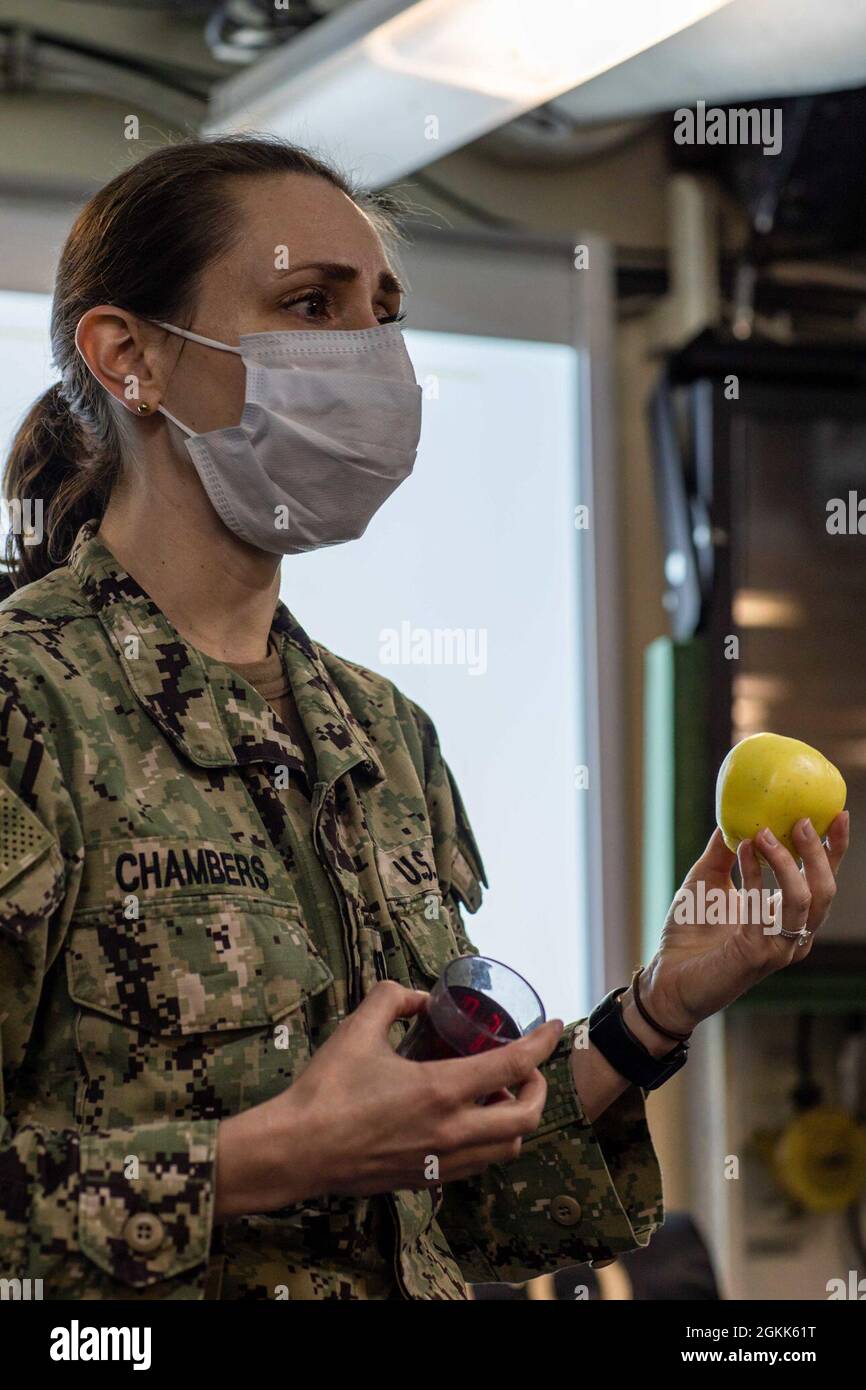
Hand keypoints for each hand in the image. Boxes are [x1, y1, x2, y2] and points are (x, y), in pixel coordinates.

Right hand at [215, 980, 562, 1216]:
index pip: (514, 1065)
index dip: (542, 1043)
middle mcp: (451, 1130)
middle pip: (526, 1118)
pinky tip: (466, 1122)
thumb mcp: (358, 1028)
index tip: (555, 1027)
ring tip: (496, 1096)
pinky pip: (476, 1165)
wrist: (296, 1150)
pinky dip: (487, 1143)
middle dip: (538, 1090)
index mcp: (441, 1090)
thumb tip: (416, 995)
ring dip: (515, 1120)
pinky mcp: (425, 1179)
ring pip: (505, 1149)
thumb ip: (393, 999)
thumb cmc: (326, 1090)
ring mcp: (440, 1161)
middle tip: (525, 1069)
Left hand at [639, 812, 849, 1037]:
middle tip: (801, 819)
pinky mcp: (758, 956)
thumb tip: (735, 816)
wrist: (667, 976)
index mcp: (787, 915)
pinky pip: (765, 911)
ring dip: (788, 862)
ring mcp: (779, 948)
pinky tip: (745, 851)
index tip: (838, 813)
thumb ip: (724, 851)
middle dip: (818, 852)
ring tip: (765, 833)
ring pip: (804, 900)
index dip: (834, 848)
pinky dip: (756, 876)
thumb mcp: (707, 879)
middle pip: (825, 889)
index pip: (821, 879)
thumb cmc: (690, 932)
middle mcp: (792, 934)